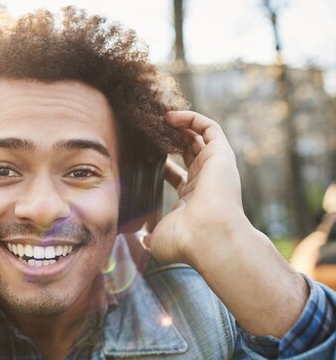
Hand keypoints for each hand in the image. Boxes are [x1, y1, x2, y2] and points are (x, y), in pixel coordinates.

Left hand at [144, 111, 247, 265]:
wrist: (209, 238)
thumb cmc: (185, 242)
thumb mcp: (157, 239)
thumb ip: (146, 237)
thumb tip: (139, 241)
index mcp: (191, 199)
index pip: (177, 175)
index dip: (162, 162)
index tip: (143, 153)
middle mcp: (205, 181)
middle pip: (188, 152)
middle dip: (170, 138)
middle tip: (150, 129)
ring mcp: (214, 167)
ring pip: (200, 136)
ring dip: (180, 124)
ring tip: (159, 117)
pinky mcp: (221, 155)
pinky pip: (209, 128)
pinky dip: (192, 118)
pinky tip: (170, 117)